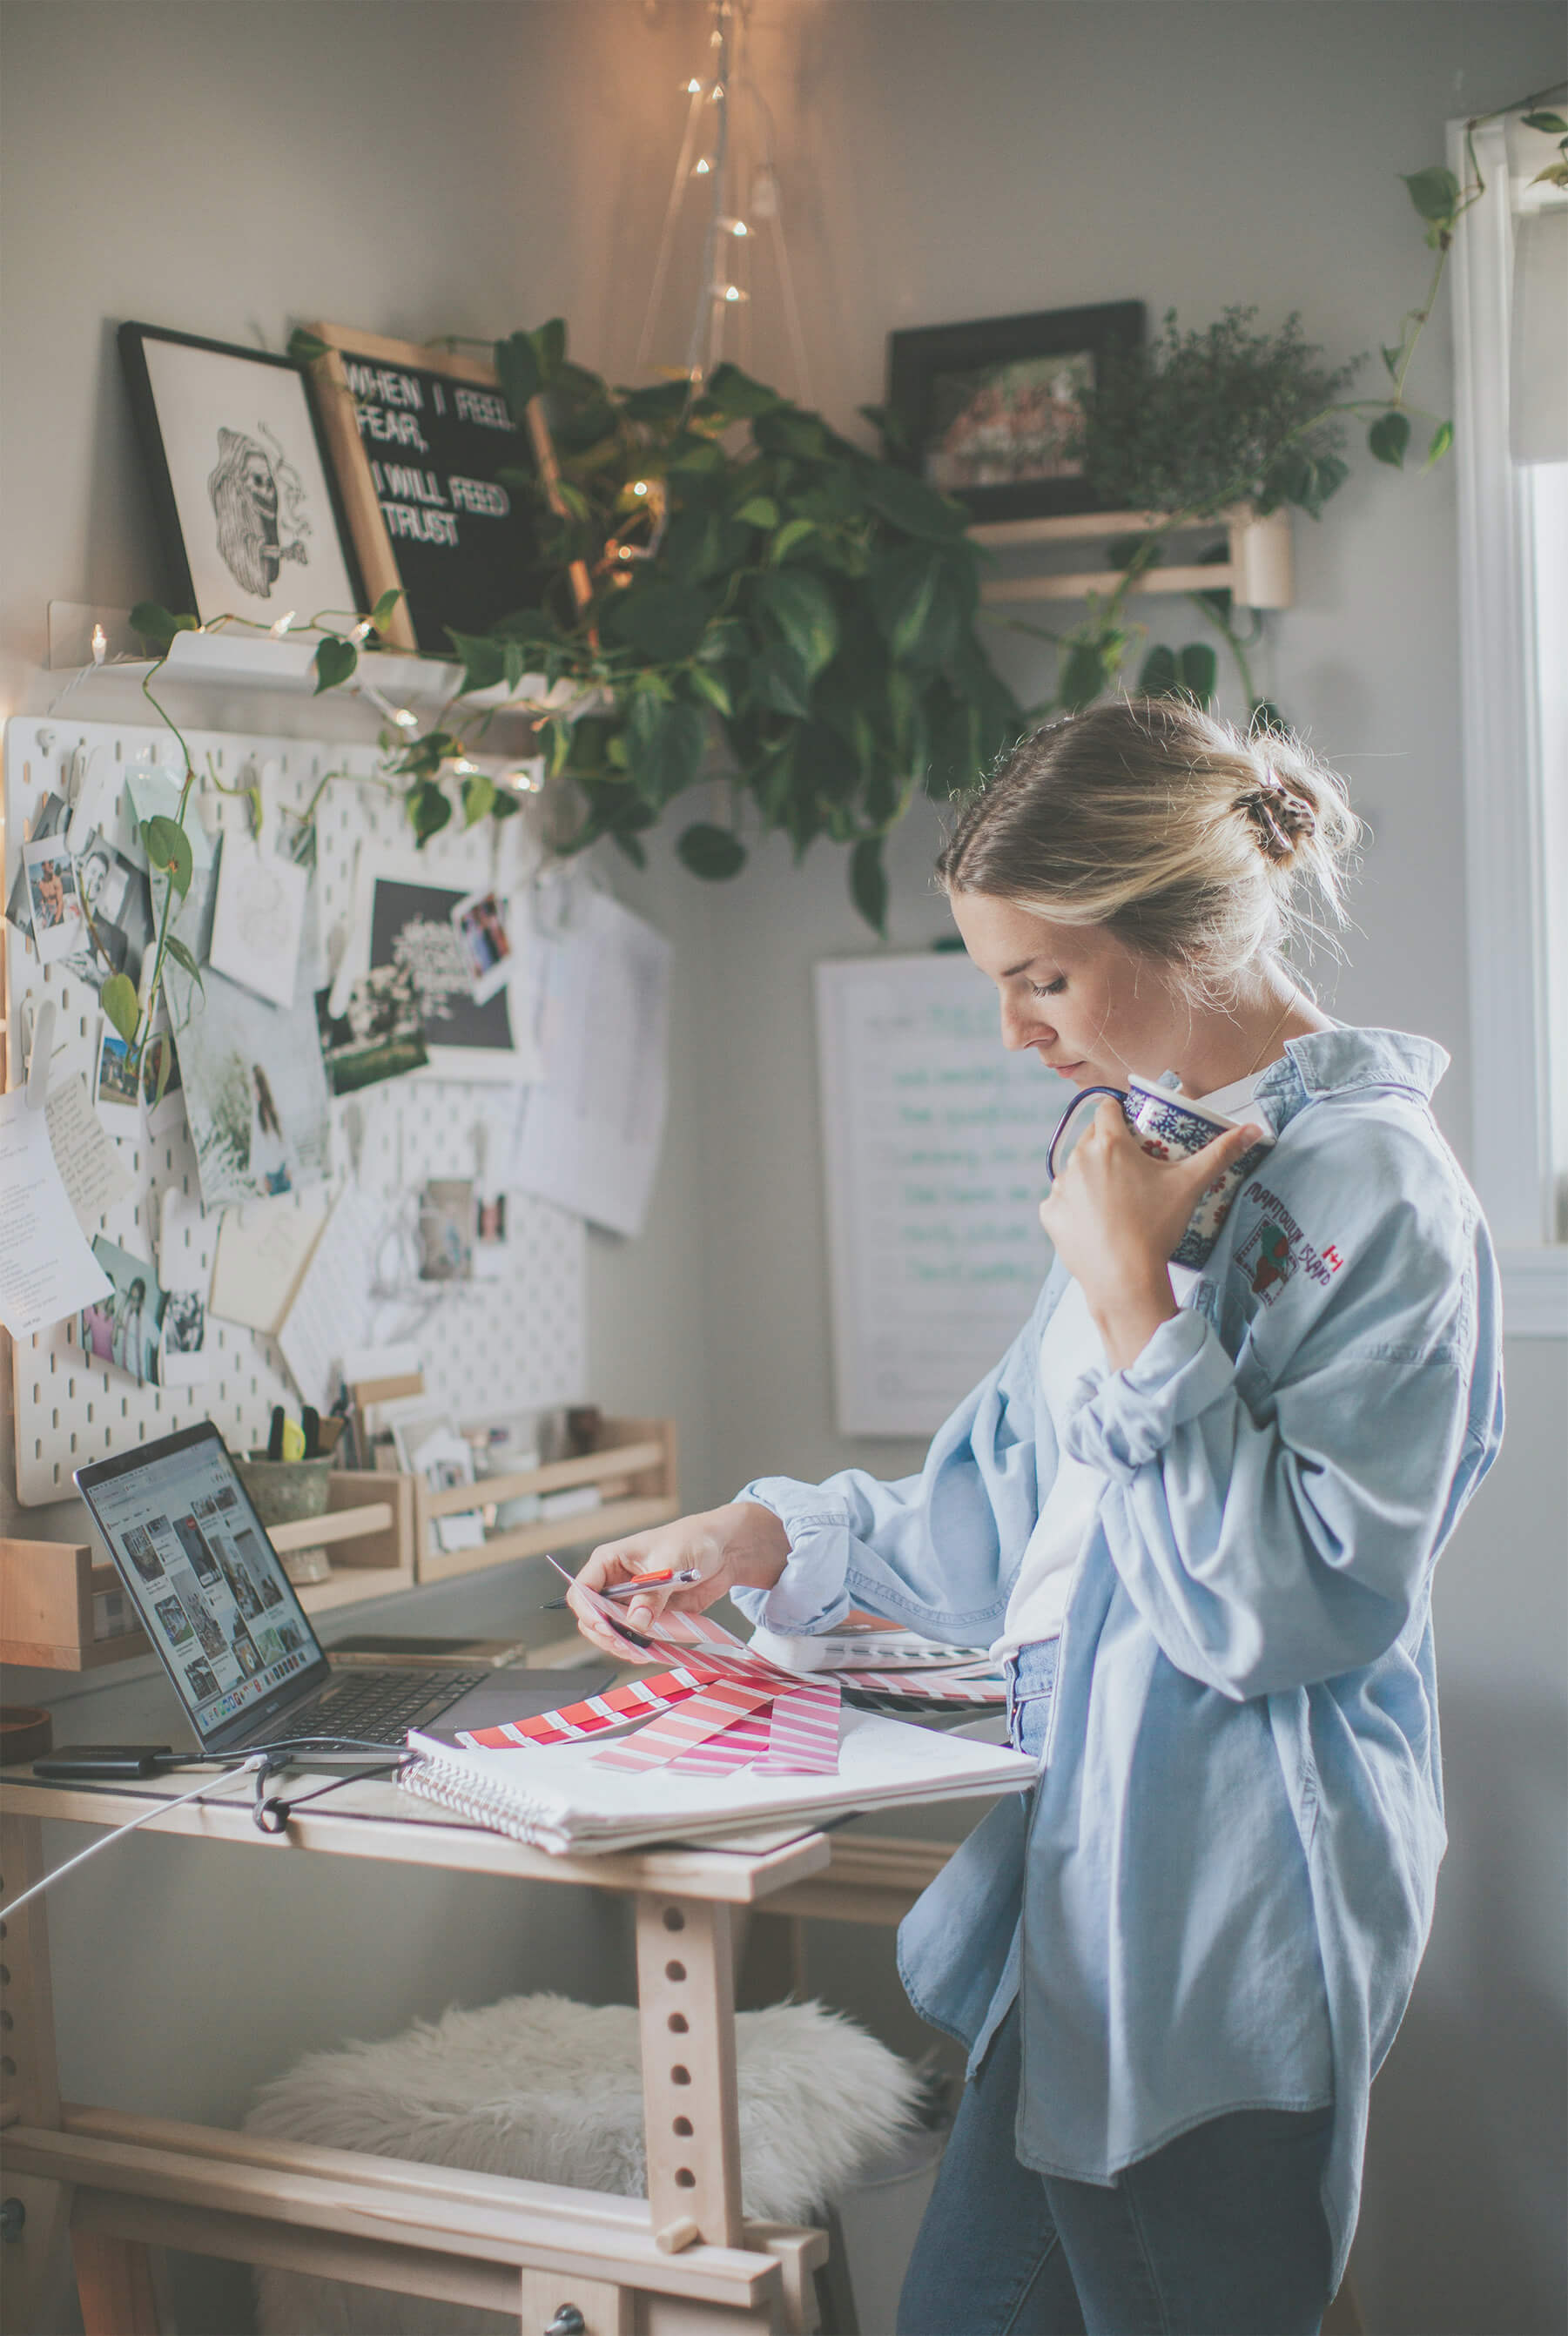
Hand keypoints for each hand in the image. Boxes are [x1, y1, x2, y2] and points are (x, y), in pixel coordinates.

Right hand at [565, 1501, 790, 1663]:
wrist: (723, 1550)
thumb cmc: (692, 1540)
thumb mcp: (670, 1562)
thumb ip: (652, 1594)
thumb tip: (635, 1622)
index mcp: (609, 1561)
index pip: (582, 1590)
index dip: (587, 1611)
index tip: (604, 1627)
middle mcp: (614, 1584)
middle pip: (592, 1618)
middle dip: (606, 1635)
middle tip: (628, 1646)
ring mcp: (630, 1603)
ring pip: (611, 1633)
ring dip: (623, 1646)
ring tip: (642, 1651)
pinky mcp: (648, 1617)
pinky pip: (636, 1639)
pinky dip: (640, 1648)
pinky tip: (651, 1651)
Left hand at [1038, 1101, 1264, 1368]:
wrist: (1125, 1279)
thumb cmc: (1157, 1227)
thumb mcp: (1190, 1186)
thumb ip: (1221, 1153)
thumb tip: (1255, 1130)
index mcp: (1108, 1144)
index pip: (1107, 1108)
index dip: (1119, 1113)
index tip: (1132, 1127)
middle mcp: (1077, 1159)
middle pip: (1091, 1139)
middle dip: (1109, 1147)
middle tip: (1133, 1168)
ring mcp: (1059, 1188)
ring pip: (1075, 1170)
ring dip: (1091, 1176)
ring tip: (1116, 1199)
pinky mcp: (1049, 1214)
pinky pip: (1062, 1200)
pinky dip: (1076, 1206)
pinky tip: (1097, 1220)